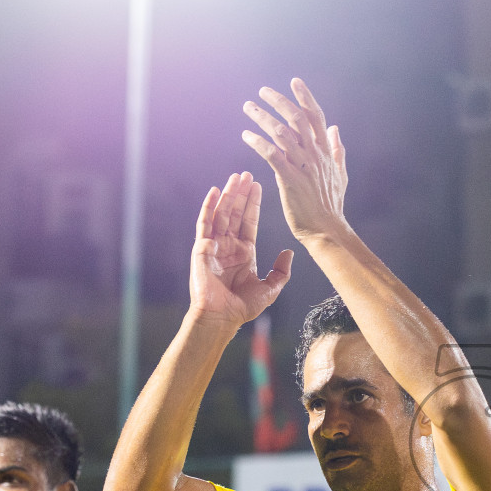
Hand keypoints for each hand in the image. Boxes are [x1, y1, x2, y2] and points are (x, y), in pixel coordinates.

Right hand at [189, 171, 293, 326]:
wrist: (222, 317)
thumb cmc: (243, 307)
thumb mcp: (270, 288)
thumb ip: (280, 271)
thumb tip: (289, 252)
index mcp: (244, 253)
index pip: (248, 222)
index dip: (253, 204)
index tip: (258, 186)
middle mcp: (229, 246)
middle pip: (235, 213)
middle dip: (241, 193)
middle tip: (247, 173)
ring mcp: (214, 245)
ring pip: (222, 213)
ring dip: (228, 194)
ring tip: (236, 176)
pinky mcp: (202, 248)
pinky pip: (204, 223)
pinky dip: (209, 206)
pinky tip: (214, 191)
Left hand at [242, 78, 349, 244]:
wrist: (327, 229)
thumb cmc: (331, 205)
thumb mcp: (340, 174)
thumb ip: (337, 149)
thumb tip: (335, 128)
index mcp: (326, 152)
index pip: (316, 117)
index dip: (305, 97)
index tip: (294, 81)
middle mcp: (315, 155)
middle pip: (297, 118)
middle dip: (279, 101)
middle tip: (263, 91)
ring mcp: (303, 166)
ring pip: (281, 133)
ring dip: (262, 117)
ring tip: (248, 107)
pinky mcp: (289, 179)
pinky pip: (271, 154)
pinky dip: (257, 141)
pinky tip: (246, 135)